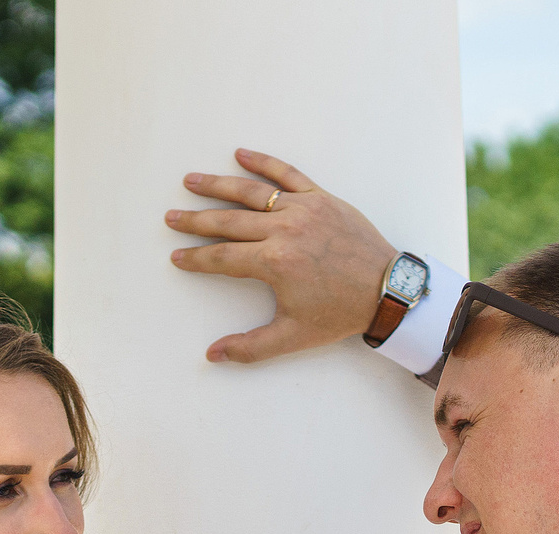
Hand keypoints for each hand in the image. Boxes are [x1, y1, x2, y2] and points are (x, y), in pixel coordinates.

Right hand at [165, 148, 399, 363]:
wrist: (386, 290)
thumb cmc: (340, 313)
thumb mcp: (294, 336)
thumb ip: (251, 347)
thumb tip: (213, 355)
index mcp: (274, 263)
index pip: (222, 257)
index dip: (196, 259)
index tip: (177, 257)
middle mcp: (284, 230)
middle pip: (228, 222)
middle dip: (196, 220)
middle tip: (171, 217)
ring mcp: (302, 209)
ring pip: (251, 193)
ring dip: (218, 186)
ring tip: (191, 181)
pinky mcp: (321, 197)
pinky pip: (287, 174)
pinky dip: (263, 162)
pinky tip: (240, 153)